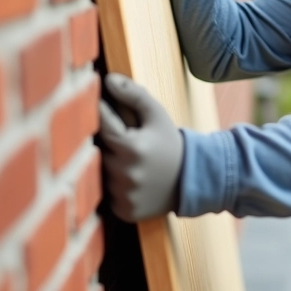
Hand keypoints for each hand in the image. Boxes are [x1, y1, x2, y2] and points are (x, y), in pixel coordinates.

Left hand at [98, 73, 184, 221]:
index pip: (100, 123)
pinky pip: (107, 195)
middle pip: (98, 150)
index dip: (99, 112)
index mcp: (131, 146)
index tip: (99, 105)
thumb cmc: (171, 143)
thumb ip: (133, 94)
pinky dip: (115, 187)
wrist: (193, 180)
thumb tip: (108, 79)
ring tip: (131, 162)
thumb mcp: (157, 114)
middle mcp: (125, 173)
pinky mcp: (124, 211)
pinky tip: (132, 180)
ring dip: (110, 165)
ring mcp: (124, 194)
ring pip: (100, 173)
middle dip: (107, 143)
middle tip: (124, 140)